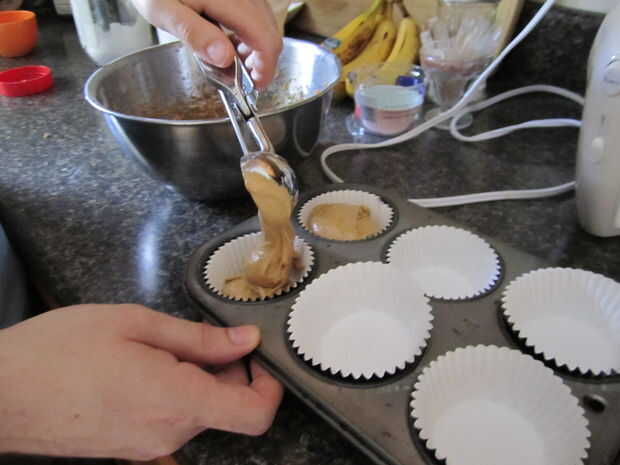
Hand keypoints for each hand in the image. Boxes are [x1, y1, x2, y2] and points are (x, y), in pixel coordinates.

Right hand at [0, 304, 282, 460]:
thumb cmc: (61, 349)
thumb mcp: (133, 324)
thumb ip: (198, 338)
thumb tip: (246, 341)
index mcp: (175, 400)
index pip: (253, 416)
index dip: (270, 388)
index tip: (256, 358)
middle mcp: (169, 434)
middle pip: (226, 407)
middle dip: (227, 372)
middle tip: (195, 337)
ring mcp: (148, 448)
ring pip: (199, 413)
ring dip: (198, 381)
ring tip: (159, 349)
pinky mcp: (129, 452)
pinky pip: (171, 424)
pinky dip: (175, 398)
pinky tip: (144, 371)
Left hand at [131, 0, 282, 88]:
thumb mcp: (163, 11)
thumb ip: (194, 34)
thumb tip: (225, 58)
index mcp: (229, 0)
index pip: (265, 39)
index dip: (265, 68)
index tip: (254, 87)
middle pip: (270, 32)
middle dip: (262, 61)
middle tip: (244, 80)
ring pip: (266, 24)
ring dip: (257, 48)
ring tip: (235, 63)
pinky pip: (256, 14)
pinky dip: (250, 33)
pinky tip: (231, 42)